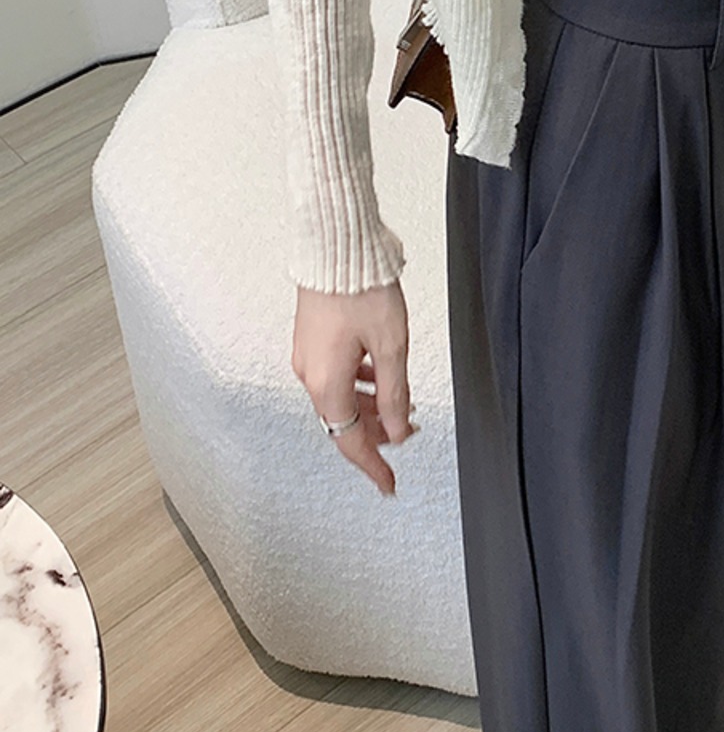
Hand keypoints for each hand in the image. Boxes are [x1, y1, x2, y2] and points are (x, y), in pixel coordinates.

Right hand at [291, 281, 417, 496]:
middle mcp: (309, 374)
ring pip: (339, 398)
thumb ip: (395, 394)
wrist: (336, 247)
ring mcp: (307, 357)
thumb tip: (397, 430)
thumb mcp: (392, 348)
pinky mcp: (310, 340)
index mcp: (327, 383)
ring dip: (369, 407)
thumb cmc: (361, 289)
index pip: (350, 441)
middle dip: (377, 431)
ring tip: (399, 403)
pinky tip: (378, 374)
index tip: (388, 484)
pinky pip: (333, 377)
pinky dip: (358, 385)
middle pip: (343, 421)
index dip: (373, 465)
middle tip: (409, 430)